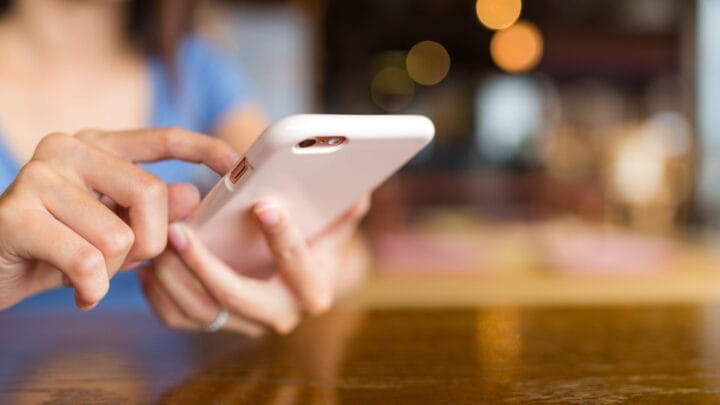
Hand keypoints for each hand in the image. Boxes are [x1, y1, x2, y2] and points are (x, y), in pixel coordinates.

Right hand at [0, 128, 237, 310]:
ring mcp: (39, 177)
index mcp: (96, 147)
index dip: (203, 148)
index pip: (160, 138)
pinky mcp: (16, 214)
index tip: (235, 162)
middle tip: (126, 262)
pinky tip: (78, 292)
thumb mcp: (112, 230)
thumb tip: (191, 195)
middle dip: (150, 243)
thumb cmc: (56, 249)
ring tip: (88, 274)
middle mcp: (67, 150)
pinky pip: (87, 262)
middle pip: (150, 195)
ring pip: (119, 237)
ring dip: (111, 272)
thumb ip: (149, 212)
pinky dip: (91, 289)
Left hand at [139, 196, 370, 335]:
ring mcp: (246, 325)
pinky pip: (180, 320)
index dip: (282, 233)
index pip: (296, 263)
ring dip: (173, 276)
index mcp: (313, 289)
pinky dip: (159, 295)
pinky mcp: (218, 327)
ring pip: (201, 310)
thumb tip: (359, 189)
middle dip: (204, 264)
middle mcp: (281, 315)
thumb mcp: (333, 230)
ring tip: (157, 240)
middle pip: (236, 296)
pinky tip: (150, 265)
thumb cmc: (314, 246)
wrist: (298, 285)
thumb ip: (343, 211)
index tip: (262, 203)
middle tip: (179, 231)